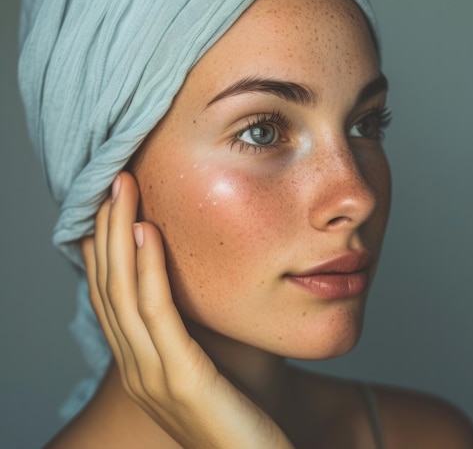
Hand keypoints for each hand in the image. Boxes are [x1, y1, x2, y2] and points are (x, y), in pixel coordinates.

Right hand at [81, 172, 292, 448]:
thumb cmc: (241, 418)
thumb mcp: (208, 371)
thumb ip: (193, 338)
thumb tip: (200, 294)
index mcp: (141, 367)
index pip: (110, 299)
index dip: (104, 250)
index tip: (108, 207)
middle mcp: (137, 370)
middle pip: (109, 287)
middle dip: (107, 230)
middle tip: (113, 182)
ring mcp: (154, 377)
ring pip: (124, 293)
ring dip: (120, 236)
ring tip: (124, 191)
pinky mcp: (182, 379)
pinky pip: (158, 314)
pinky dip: (148, 270)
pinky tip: (146, 233)